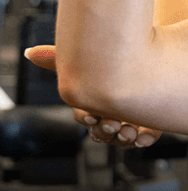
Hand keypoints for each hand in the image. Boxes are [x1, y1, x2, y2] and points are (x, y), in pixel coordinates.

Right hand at [24, 45, 161, 147]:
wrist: (154, 55)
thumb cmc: (116, 58)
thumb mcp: (91, 58)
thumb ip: (61, 58)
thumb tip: (30, 52)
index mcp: (95, 103)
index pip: (84, 114)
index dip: (86, 116)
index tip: (90, 115)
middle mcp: (111, 114)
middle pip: (101, 131)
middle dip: (105, 129)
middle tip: (113, 124)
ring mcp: (131, 120)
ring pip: (122, 137)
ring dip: (123, 137)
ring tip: (130, 130)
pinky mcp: (152, 122)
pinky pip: (147, 137)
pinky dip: (146, 138)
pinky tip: (146, 135)